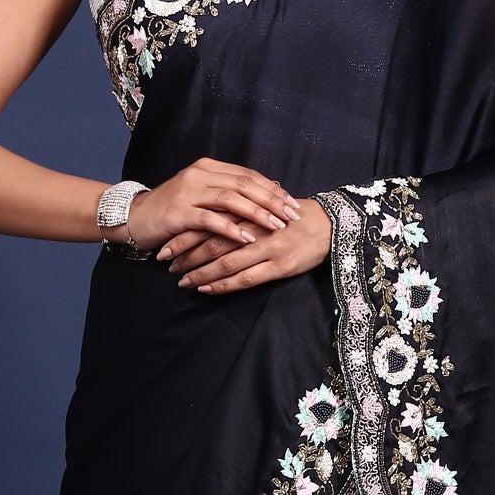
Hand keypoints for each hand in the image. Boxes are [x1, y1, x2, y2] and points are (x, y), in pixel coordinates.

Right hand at [120, 157, 301, 254]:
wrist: (136, 217)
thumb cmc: (174, 210)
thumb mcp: (203, 195)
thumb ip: (230, 192)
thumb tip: (269, 194)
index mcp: (209, 167)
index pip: (248, 175)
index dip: (273, 189)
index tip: (293, 203)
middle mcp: (200, 174)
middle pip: (244, 184)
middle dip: (272, 200)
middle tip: (293, 215)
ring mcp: (188, 192)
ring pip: (231, 199)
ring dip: (257, 213)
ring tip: (277, 226)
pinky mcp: (179, 212)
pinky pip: (211, 220)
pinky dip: (232, 229)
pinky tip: (248, 239)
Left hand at [170, 198, 331, 292]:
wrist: (329, 224)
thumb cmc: (293, 216)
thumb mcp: (264, 206)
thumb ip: (239, 211)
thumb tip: (209, 220)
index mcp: (248, 209)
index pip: (208, 221)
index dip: (184, 234)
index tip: (165, 244)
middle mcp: (254, 227)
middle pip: (211, 241)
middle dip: (185, 254)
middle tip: (166, 264)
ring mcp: (267, 247)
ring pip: (224, 261)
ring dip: (199, 272)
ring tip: (181, 280)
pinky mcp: (279, 265)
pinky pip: (244, 278)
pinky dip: (222, 284)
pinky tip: (206, 288)